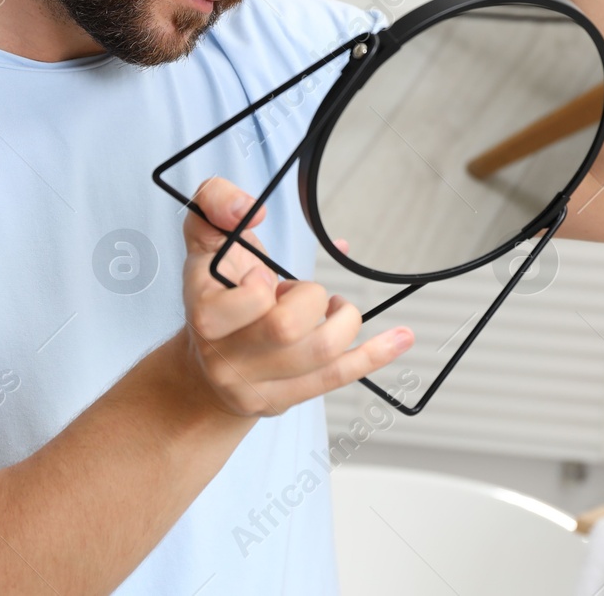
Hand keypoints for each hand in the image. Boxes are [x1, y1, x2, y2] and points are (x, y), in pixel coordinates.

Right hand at [178, 176, 412, 417]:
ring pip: (320, 353)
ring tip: (336, 307)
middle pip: (286, 328)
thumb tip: (250, 208)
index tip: (265, 276)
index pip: (248, 299)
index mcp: (205, 310)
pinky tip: (402, 337)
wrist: (201, 369)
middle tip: (304, 292)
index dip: (265, 283)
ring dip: (344, 320)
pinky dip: (375, 354)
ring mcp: (253, 384)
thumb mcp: (202, 237)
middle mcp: (223, 355)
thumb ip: (215, 202)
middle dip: (310, 297)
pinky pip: (336, 377)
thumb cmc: (213, 291)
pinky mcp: (282, 400)